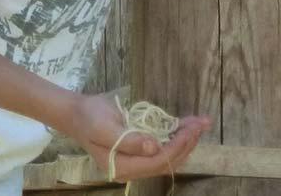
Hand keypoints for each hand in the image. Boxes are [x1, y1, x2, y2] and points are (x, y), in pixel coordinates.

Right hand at [62, 92, 212, 181]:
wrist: (78, 113)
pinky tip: (191, 123)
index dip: (176, 147)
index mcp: (122, 167)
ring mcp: (136, 160)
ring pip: (168, 155)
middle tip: (201, 124)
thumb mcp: (104, 127)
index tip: (190, 129)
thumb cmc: (90, 118)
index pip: (157, 161)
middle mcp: (132, 168)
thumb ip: (129, 140)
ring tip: (201, 124)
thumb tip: (154, 147)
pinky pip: (163, 145)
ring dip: (186, 140)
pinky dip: (178, 135)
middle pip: (166, 160)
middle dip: (186, 143)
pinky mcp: (140, 149)